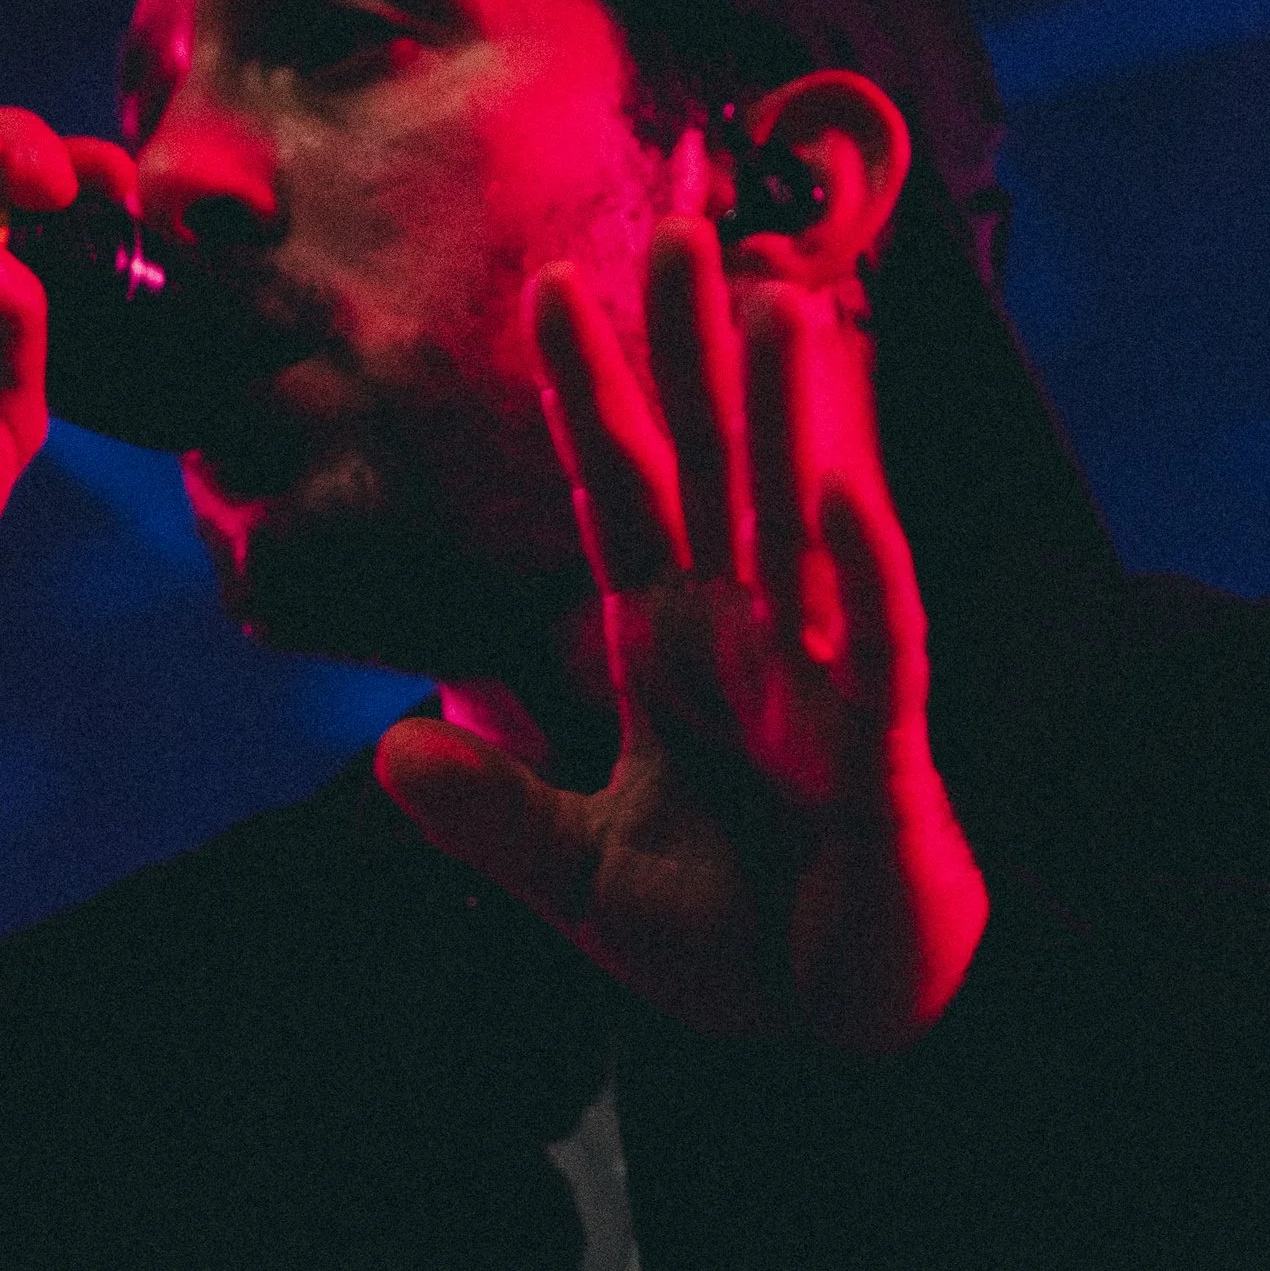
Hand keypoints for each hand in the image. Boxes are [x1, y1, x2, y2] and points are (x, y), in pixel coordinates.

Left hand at [374, 218, 987, 1051]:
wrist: (835, 1041)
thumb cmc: (737, 938)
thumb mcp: (586, 876)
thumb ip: (495, 815)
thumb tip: (389, 747)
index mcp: (668, 651)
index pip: (619, 496)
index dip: (587, 395)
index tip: (550, 285)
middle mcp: (745, 641)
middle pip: (712, 470)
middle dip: (693, 355)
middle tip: (682, 229)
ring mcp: (816, 684)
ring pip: (799, 523)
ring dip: (789, 418)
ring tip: (777, 303)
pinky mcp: (879, 751)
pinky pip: (872, 639)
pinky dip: (857, 564)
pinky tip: (832, 485)